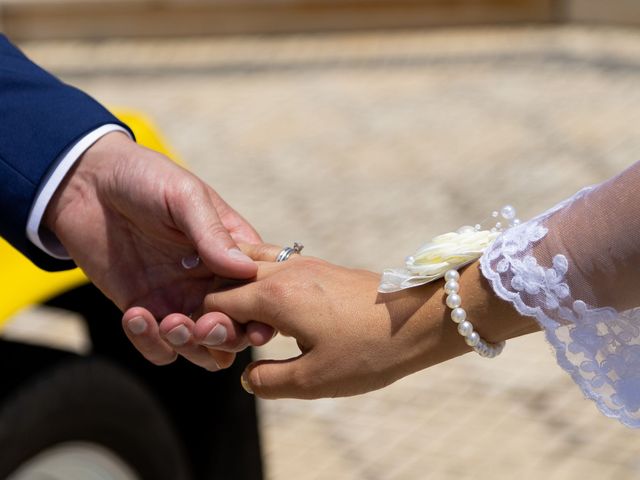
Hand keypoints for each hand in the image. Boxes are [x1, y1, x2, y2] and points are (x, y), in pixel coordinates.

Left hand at [44, 131, 271, 368]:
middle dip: (226, 336)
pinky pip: (159, 348)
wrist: (85, 183)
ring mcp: (179, 299)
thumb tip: (246, 270)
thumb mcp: (185, 196)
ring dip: (191, 346)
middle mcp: (211, 281)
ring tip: (167, 322)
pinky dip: (152, 344)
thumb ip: (212, 233)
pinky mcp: (145, 311)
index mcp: (233, 251)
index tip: (255, 322)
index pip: (261, 291)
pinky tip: (134, 315)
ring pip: (202, 349)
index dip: (263, 312)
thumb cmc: (145, 178)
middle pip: (237, 328)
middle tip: (205, 325)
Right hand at [199, 244, 537, 397]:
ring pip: (251, 263)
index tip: (216, 348)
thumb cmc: (369, 350)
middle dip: (216, 303)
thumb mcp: (314, 380)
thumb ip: (268, 380)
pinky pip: (275, 264)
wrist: (419, 319)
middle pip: (227, 276)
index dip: (205, 327)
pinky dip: (260, 280)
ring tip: (240, 317)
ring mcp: (303, 263)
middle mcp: (283, 270)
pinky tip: (271, 307)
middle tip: (224, 334)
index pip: (214, 303)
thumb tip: (246, 375)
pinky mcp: (320, 266)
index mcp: (273, 296)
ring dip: (238, 286)